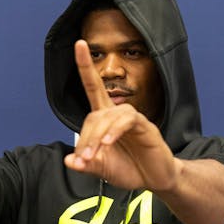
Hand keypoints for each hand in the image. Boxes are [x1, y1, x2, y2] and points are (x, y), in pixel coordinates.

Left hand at [64, 40, 179, 191]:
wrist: (155, 180)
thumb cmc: (130, 169)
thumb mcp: (102, 169)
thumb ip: (85, 164)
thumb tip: (68, 161)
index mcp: (106, 119)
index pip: (93, 88)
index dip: (86, 67)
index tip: (79, 43)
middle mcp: (118, 114)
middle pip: (96, 114)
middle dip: (86, 137)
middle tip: (84, 158)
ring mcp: (133, 119)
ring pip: (110, 116)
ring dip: (98, 136)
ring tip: (94, 156)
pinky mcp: (146, 127)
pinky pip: (127, 121)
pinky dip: (115, 130)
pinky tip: (109, 143)